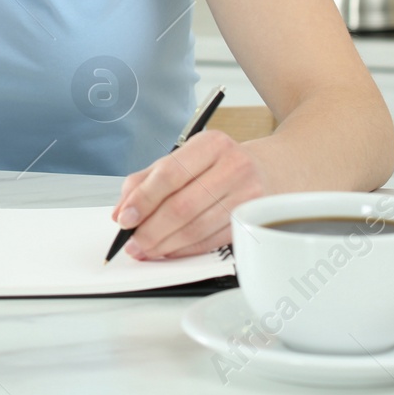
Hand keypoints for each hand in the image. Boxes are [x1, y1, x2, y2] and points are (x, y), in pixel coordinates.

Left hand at [109, 131, 265, 259]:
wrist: (272, 170)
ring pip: (197, 228)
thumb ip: (148, 180)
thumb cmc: (220, 164)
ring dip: (166, 244)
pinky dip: (186, 249)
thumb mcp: (186, 158)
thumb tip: (121, 210)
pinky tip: (169, 250)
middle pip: (182, 206)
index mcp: (212, 144)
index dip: (143, 200)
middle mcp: (234, 167)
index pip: (170, 174)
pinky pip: (212, 241)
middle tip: (132, 243)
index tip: (124, 218)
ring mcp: (247, 196)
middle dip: (151, 229)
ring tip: (146, 249)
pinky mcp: (252, 221)